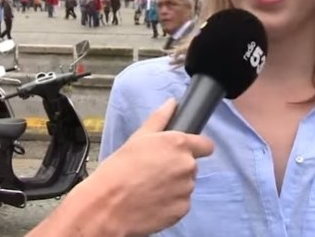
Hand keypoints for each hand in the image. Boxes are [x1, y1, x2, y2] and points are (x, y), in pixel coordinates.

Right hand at [92, 99, 213, 235]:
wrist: (108, 205)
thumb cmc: (119, 169)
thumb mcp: (138, 138)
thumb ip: (159, 118)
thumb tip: (172, 104)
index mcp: (178, 144)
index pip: (206, 145)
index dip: (196, 147)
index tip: (183, 151)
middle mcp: (187, 166)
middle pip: (191, 165)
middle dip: (177, 166)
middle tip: (153, 169)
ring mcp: (186, 189)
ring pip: (185, 184)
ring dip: (173, 185)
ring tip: (149, 186)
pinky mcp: (182, 210)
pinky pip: (181, 202)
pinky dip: (170, 202)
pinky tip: (151, 200)